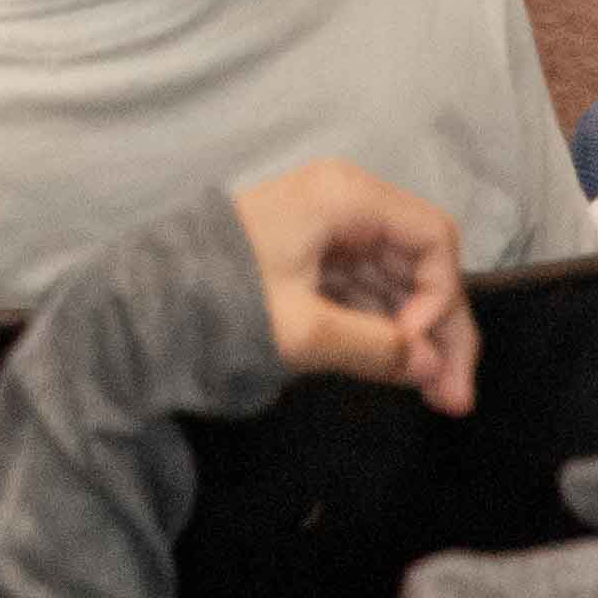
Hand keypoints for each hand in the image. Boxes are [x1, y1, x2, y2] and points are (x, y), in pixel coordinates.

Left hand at [230, 161, 475, 411]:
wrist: (142, 304)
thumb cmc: (220, 302)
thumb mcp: (302, 329)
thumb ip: (375, 347)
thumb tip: (430, 367)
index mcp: (344, 197)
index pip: (432, 237)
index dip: (439, 297)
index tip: (413, 348)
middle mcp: (344, 204)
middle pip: (422, 264)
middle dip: (442, 330)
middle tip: (455, 400)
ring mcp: (329, 232)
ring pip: (399, 284)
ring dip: (420, 338)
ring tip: (439, 399)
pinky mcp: (313, 261)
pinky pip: (368, 293)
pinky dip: (387, 331)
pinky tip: (402, 372)